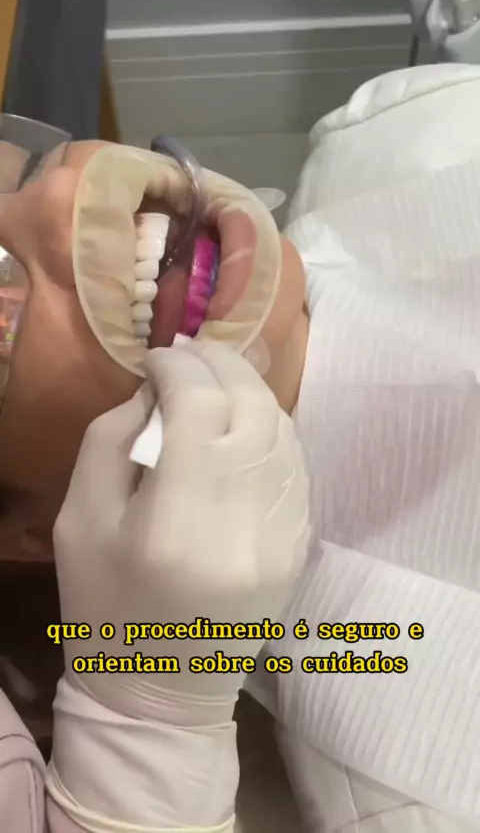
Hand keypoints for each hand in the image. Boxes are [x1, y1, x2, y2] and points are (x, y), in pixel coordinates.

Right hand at [53, 339, 309, 728]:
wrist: (163, 689)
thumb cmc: (105, 603)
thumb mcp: (79, 519)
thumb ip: (111, 439)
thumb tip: (157, 388)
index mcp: (175, 522)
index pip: (198, 405)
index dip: (178, 366)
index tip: (155, 359)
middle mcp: (241, 523)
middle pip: (252, 404)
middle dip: (220, 363)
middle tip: (191, 354)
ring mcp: (283, 535)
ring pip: (282, 428)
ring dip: (250, 390)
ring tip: (216, 379)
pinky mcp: (300, 545)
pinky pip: (296, 463)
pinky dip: (271, 427)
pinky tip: (243, 422)